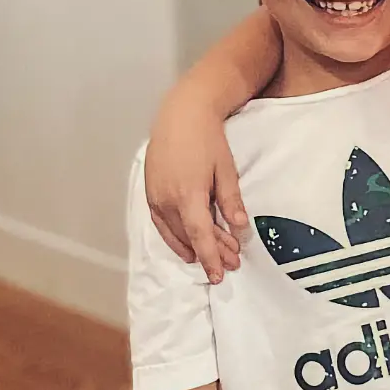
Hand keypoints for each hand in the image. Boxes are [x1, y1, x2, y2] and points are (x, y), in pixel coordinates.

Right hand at [144, 97, 247, 283]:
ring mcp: (155, 196)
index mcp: (188, 195)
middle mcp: (167, 200)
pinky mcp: (150, 191)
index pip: (200, 236)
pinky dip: (173, 238)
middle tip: (231, 264)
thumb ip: (231, 202)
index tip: (220, 275)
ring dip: (192, 247)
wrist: (181, 114)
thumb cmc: (208, 140)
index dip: (211, 258)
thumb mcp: (226, 171)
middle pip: (188, 237)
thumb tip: (239, 228)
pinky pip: (161, 223)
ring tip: (211, 258)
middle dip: (210, 253)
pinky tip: (185, 246)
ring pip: (173, 233)